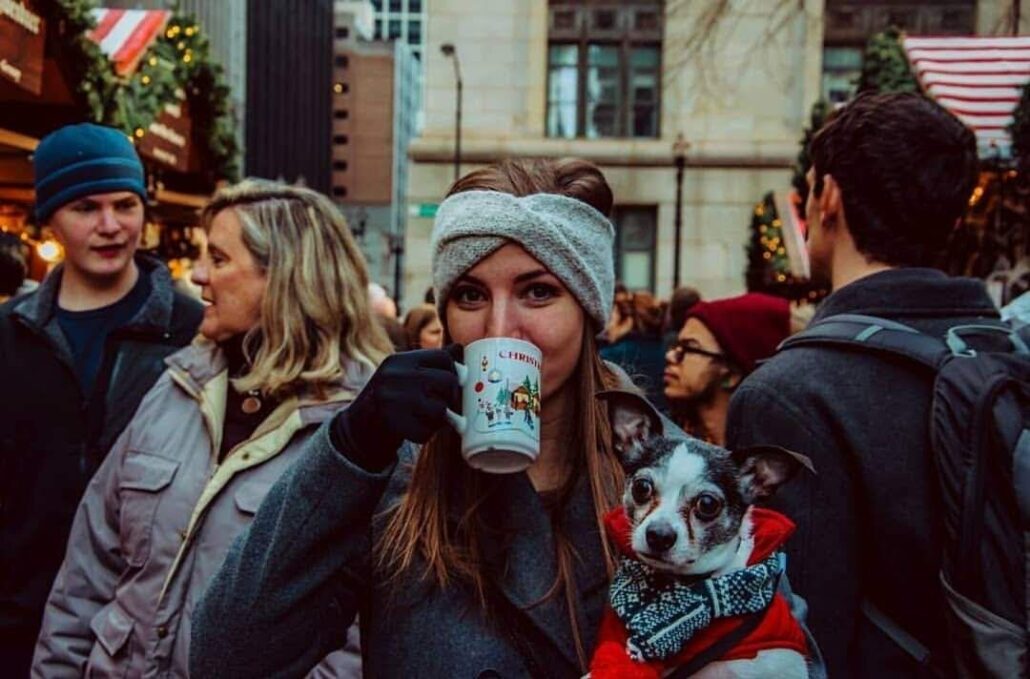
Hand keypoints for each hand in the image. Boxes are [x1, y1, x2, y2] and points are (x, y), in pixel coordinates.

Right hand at [331, 344, 462, 470]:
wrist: (359, 426)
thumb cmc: (391, 396)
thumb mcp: (405, 372)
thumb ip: (432, 362)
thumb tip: (460, 348)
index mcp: (398, 361)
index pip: (443, 357)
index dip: (455, 371)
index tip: (454, 381)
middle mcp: (394, 377)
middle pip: (448, 382)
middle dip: (451, 396)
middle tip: (443, 403)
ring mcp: (392, 401)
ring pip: (441, 409)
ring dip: (439, 418)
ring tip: (425, 416)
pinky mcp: (392, 425)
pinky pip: (427, 432)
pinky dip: (425, 434)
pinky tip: (414, 428)